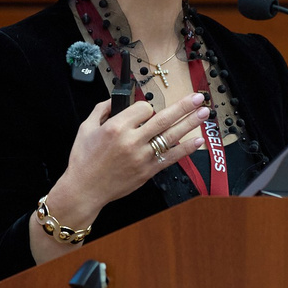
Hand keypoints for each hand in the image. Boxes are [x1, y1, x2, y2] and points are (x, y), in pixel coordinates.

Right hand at [48, 92, 211, 226]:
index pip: (142, 108)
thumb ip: (100, 110)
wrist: (84, 189)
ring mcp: (142, 157)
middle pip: (163, 119)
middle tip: (198, 98)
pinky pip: (170, 158)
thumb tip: (113, 100)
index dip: (146, 107)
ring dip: (190, 123)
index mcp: (116, 128)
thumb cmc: (83, 160)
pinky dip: (186, 149)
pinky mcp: (147, 171)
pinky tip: (197, 141)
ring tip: (204, 114)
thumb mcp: (85, 129)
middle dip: (183, 107)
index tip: (144, 110)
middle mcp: (131, 141)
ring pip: (171, 136)